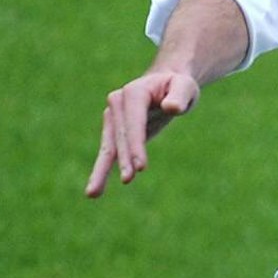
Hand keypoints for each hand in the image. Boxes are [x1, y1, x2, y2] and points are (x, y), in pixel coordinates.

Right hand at [85, 69, 200, 196]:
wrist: (165, 84)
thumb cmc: (178, 86)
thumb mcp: (185, 87)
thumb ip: (179, 97)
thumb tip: (171, 108)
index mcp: (134, 92)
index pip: (134, 122)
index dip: (136, 144)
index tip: (141, 166)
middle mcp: (117, 103)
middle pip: (121, 136)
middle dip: (124, 158)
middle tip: (128, 179)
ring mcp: (113, 117)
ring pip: (108, 147)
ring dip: (101, 170)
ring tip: (92, 193)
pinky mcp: (114, 130)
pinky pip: (108, 152)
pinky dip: (101, 170)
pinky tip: (94, 191)